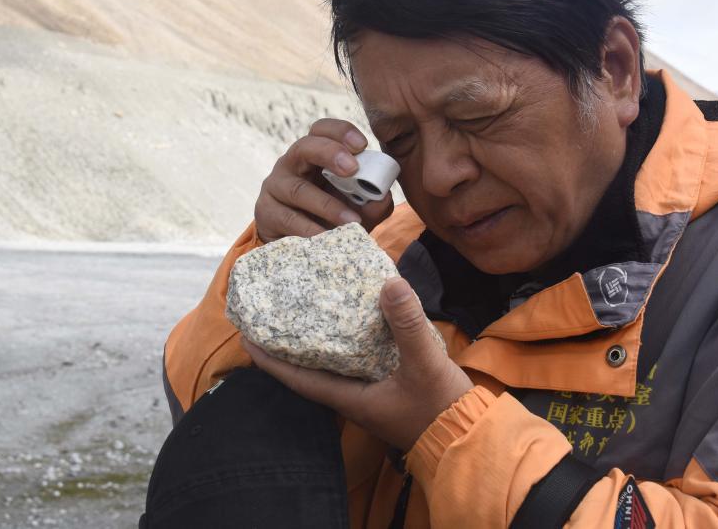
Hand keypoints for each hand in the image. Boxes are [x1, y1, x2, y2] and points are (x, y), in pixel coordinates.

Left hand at [242, 277, 473, 451]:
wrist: (470, 435)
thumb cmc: (441, 408)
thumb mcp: (424, 363)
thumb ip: (407, 325)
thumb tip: (389, 282)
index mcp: (350, 397)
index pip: (299, 378)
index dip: (271, 360)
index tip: (247, 338)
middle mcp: (354, 396)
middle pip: (311, 369)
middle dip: (290, 345)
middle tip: (274, 316)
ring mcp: (371, 392)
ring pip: (335, 364)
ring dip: (319, 341)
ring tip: (307, 311)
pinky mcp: (389, 385)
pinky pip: (358, 360)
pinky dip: (349, 341)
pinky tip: (355, 320)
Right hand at [254, 119, 393, 242]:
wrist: (298, 248)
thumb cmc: (330, 218)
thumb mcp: (355, 207)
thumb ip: (372, 202)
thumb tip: (381, 198)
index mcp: (314, 155)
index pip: (322, 130)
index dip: (340, 131)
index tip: (362, 145)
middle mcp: (292, 164)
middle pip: (304, 147)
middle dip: (329, 153)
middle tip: (352, 168)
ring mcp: (275, 187)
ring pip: (298, 190)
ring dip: (327, 205)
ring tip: (352, 221)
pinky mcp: (266, 212)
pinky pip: (288, 219)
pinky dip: (310, 229)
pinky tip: (328, 238)